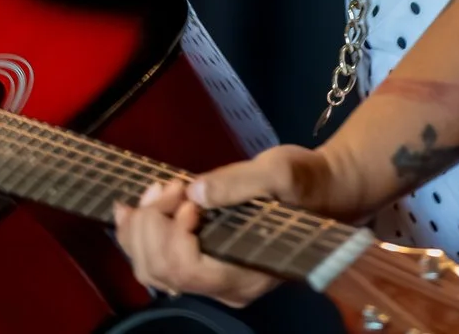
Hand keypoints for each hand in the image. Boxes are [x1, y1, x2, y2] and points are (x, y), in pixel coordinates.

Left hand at [109, 144, 357, 306]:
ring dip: (140, 228)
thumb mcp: (280, 172)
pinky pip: (156, 261)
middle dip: (151, 223)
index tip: (186, 193)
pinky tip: (134, 208)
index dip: (173, 231)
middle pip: (161, 271)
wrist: (324, 191)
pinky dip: (138, 235)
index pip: (187, 268)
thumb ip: (238, 182)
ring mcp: (212, 279)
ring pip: (151, 270)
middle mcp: (225, 286)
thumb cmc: (307, 183)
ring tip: (156, 191)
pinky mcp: (203, 263)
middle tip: (169, 184)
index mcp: (246, 272)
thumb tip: (196, 191)